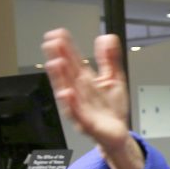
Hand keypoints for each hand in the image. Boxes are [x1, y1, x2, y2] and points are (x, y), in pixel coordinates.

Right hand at [42, 29, 142, 168]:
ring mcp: (81, 108)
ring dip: (61, 78)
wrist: (118, 135)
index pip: (74, 61)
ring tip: (55, 63)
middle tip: (51, 43)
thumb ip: (110, 59)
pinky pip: (78, 113)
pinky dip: (72, 104)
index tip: (58, 33)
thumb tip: (107, 37)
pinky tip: (67, 93)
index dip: (67, 48)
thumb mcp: (114, 79)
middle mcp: (79, 93)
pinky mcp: (87, 123)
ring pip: (68, 91)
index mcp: (85, 82)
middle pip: (68, 74)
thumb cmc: (111, 109)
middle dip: (59, 58)